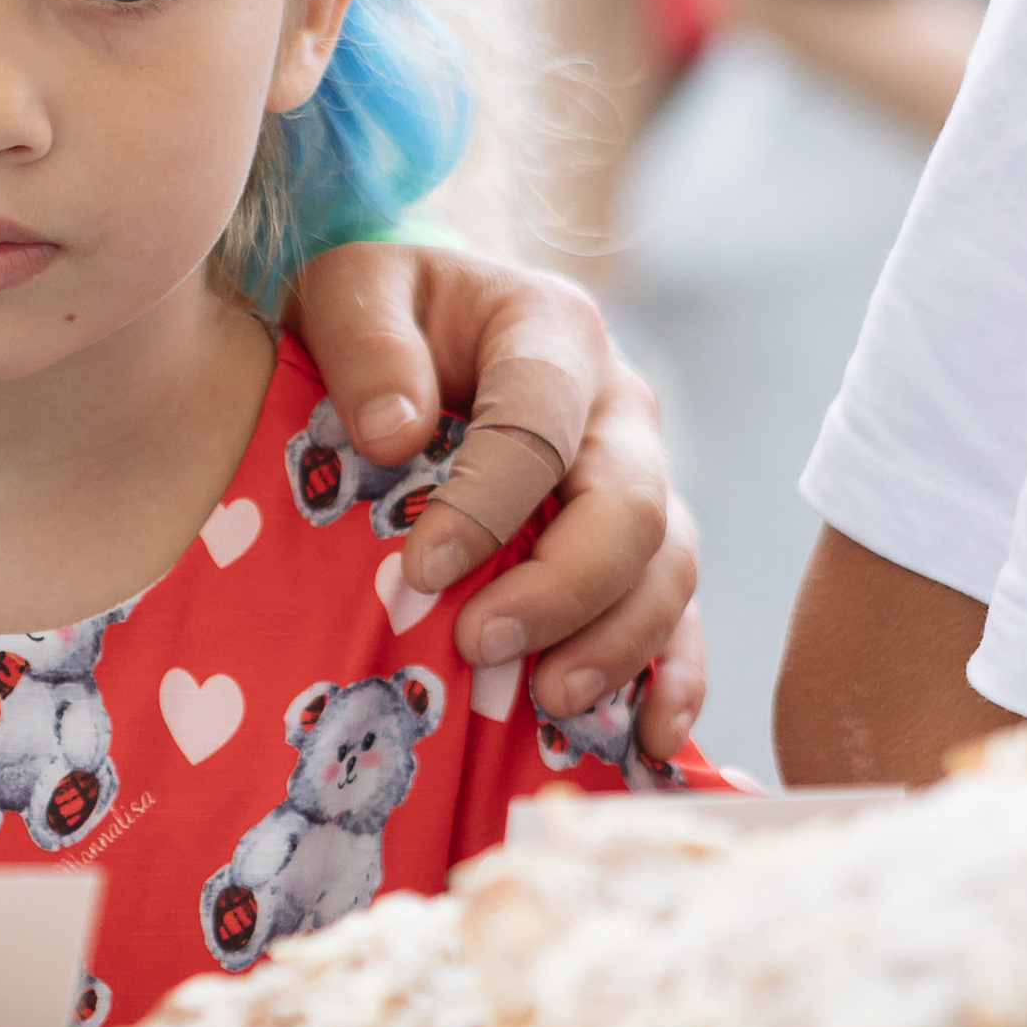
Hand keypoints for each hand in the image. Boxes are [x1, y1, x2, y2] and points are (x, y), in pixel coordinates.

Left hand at [288, 243, 708, 764]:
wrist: (414, 325)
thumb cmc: (380, 312)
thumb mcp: (349, 288)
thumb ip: (368, 343)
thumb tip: (398, 433)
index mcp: (551, 334)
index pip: (539, 420)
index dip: (488, 504)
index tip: (421, 570)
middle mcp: (615, 408)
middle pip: (631, 505)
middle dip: (565, 588)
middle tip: (483, 646)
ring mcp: (638, 477)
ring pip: (668, 567)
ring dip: (619, 643)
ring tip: (550, 701)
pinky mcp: (637, 547)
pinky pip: (677, 614)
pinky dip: (674, 679)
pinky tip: (649, 739)